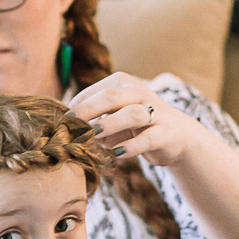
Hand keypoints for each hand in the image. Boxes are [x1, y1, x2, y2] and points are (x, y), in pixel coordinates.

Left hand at [67, 73, 196, 169]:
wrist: (177, 136)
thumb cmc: (136, 125)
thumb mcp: (113, 117)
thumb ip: (92, 119)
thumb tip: (63, 128)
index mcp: (124, 84)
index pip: (96, 91)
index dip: (77, 106)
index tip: (61, 123)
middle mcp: (140, 93)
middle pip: (111, 97)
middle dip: (88, 109)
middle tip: (70, 125)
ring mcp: (155, 112)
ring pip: (131, 114)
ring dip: (110, 124)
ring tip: (93, 135)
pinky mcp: (165, 133)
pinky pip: (148, 138)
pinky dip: (132, 146)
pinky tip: (118, 153)